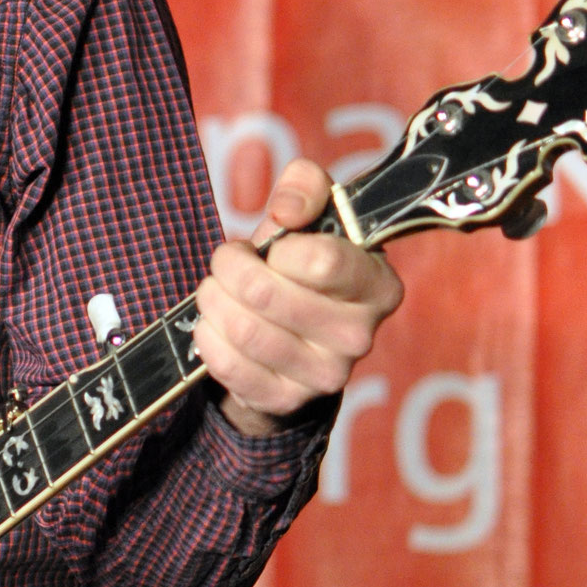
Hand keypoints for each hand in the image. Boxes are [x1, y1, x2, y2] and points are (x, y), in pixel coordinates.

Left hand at [192, 158, 403, 435]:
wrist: (293, 335)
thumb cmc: (301, 266)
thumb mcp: (311, 215)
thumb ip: (305, 187)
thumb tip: (287, 213)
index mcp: (378, 285)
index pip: (322, 261)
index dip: (280, 248)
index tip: (272, 246)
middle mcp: (360, 335)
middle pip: (265, 294)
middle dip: (229, 268)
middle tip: (227, 263)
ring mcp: (325, 375)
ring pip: (241, 328)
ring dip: (213, 299)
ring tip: (218, 290)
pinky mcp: (286, 400)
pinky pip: (227, 364)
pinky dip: (208, 335)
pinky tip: (216, 323)